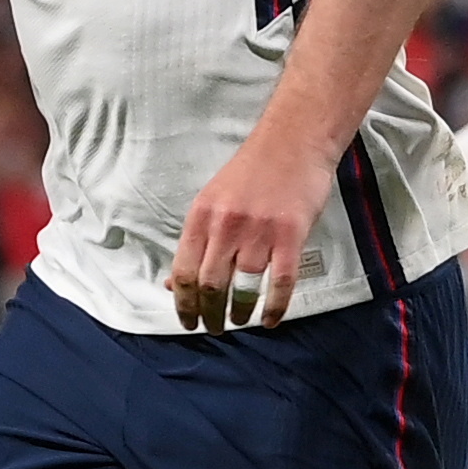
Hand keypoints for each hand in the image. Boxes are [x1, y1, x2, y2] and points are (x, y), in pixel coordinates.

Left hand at [167, 132, 332, 331]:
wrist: (293, 141)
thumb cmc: (252, 171)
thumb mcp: (212, 200)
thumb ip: (197, 240)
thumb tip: (174, 282)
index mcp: (201, 216)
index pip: (184, 272)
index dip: (183, 304)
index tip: (187, 322)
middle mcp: (226, 226)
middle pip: (211, 286)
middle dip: (209, 315)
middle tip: (214, 328)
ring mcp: (259, 231)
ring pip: (243, 288)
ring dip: (239, 313)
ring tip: (238, 321)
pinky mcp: (290, 235)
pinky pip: (280, 283)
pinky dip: (274, 308)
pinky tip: (270, 320)